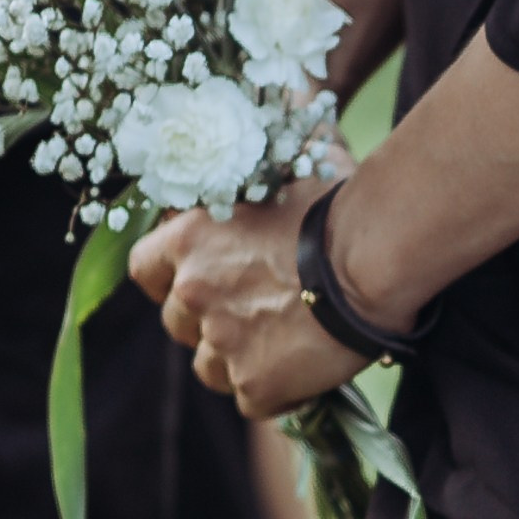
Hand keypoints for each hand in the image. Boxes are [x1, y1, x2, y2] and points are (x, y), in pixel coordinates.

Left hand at [131, 173, 366, 417]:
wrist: (374, 263)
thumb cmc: (338, 208)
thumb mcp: (286, 173)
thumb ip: (260, 171)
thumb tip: (283, 117)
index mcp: (190, 240)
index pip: (144, 269)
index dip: (168, 281)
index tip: (195, 284)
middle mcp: (194, 292)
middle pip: (178, 325)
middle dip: (208, 325)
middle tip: (256, 317)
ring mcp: (222, 342)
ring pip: (210, 369)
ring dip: (238, 363)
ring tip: (284, 347)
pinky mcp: (255, 384)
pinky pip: (252, 401)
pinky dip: (277, 392)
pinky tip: (307, 372)